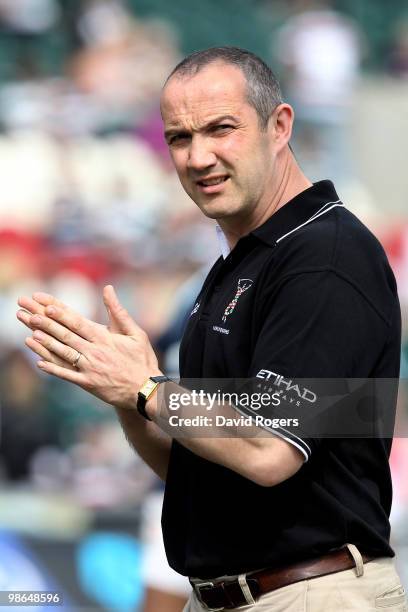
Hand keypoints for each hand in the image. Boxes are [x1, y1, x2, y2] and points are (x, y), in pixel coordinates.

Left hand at [16, 285, 161, 409]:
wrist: (146, 390)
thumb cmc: (142, 360)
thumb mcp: (136, 332)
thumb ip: (119, 311)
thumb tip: (108, 289)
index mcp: (105, 339)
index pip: (79, 323)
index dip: (62, 315)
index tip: (47, 306)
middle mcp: (95, 352)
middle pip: (67, 336)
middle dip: (47, 325)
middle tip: (30, 315)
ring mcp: (90, 369)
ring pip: (64, 354)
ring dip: (46, 344)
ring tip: (31, 334)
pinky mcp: (88, 384)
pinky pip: (67, 375)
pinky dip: (53, 369)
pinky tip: (40, 363)